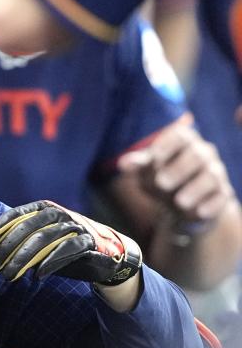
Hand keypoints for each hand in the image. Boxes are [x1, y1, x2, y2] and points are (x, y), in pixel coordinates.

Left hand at [0, 200, 141, 285]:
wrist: (107, 253)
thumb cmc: (64, 247)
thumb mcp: (39, 241)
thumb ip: (17, 242)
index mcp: (41, 208)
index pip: (12, 217)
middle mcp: (56, 213)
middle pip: (24, 229)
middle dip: (4, 249)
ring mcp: (73, 225)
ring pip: (41, 240)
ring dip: (22, 259)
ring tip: (7, 276)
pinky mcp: (88, 241)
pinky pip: (66, 250)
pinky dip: (50, 263)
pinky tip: (37, 276)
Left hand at [118, 124, 235, 224]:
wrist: (180, 202)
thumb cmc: (160, 177)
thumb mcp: (146, 170)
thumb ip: (138, 165)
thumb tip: (123, 164)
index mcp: (184, 140)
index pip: (181, 135)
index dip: (168, 144)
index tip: (154, 156)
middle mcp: (203, 152)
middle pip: (196, 155)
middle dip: (179, 169)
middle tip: (161, 183)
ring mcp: (216, 172)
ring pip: (211, 176)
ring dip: (195, 189)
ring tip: (179, 202)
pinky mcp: (223, 192)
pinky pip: (221, 196)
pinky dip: (211, 204)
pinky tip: (199, 212)